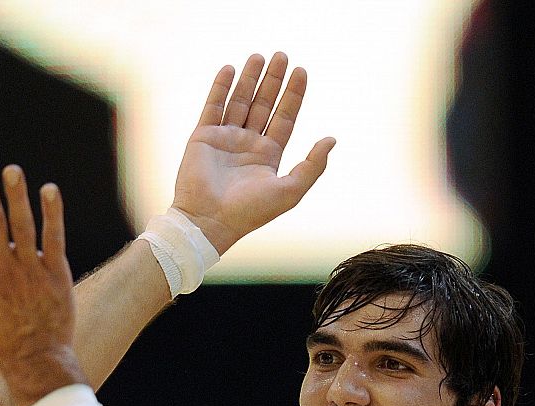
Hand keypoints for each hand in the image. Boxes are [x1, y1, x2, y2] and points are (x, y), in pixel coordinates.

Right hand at [170, 53, 335, 254]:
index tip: (301, 71)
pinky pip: (213, 106)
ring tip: (259, 55)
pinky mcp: (203, 137)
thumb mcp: (290, 191)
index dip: (293, 95)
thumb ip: (312, 165)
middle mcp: (247, 144)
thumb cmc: (250, 212)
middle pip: (264, 104)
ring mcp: (225, 139)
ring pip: (240, 101)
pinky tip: (230, 68)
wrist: (209, 221)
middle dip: (273, 80)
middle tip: (282, 55)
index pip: (284, 117)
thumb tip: (331, 139)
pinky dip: (221, 87)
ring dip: (249, 78)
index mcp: (268, 155)